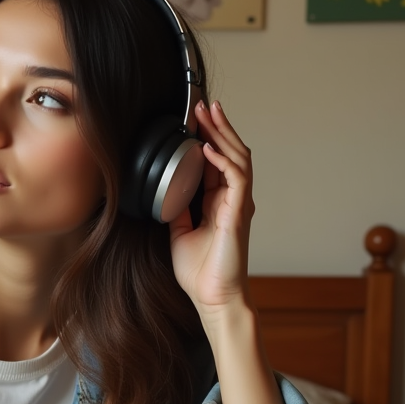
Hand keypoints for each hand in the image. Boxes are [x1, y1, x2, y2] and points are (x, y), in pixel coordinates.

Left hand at [168, 100, 255, 318]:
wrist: (212, 297)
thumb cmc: (199, 271)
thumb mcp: (178, 231)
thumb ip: (176, 207)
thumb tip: (164, 188)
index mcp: (218, 201)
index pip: (216, 160)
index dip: (206, 137)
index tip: (192, 118)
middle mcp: (232, 199)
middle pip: (230, 152)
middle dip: (217, 126)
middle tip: (203, 105)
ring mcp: (238, 204)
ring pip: (238, 158)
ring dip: (223, 135)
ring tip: (209, 115)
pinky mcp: (239, 213)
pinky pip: (236, 179)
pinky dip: (223, 161)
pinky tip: (208, 149)